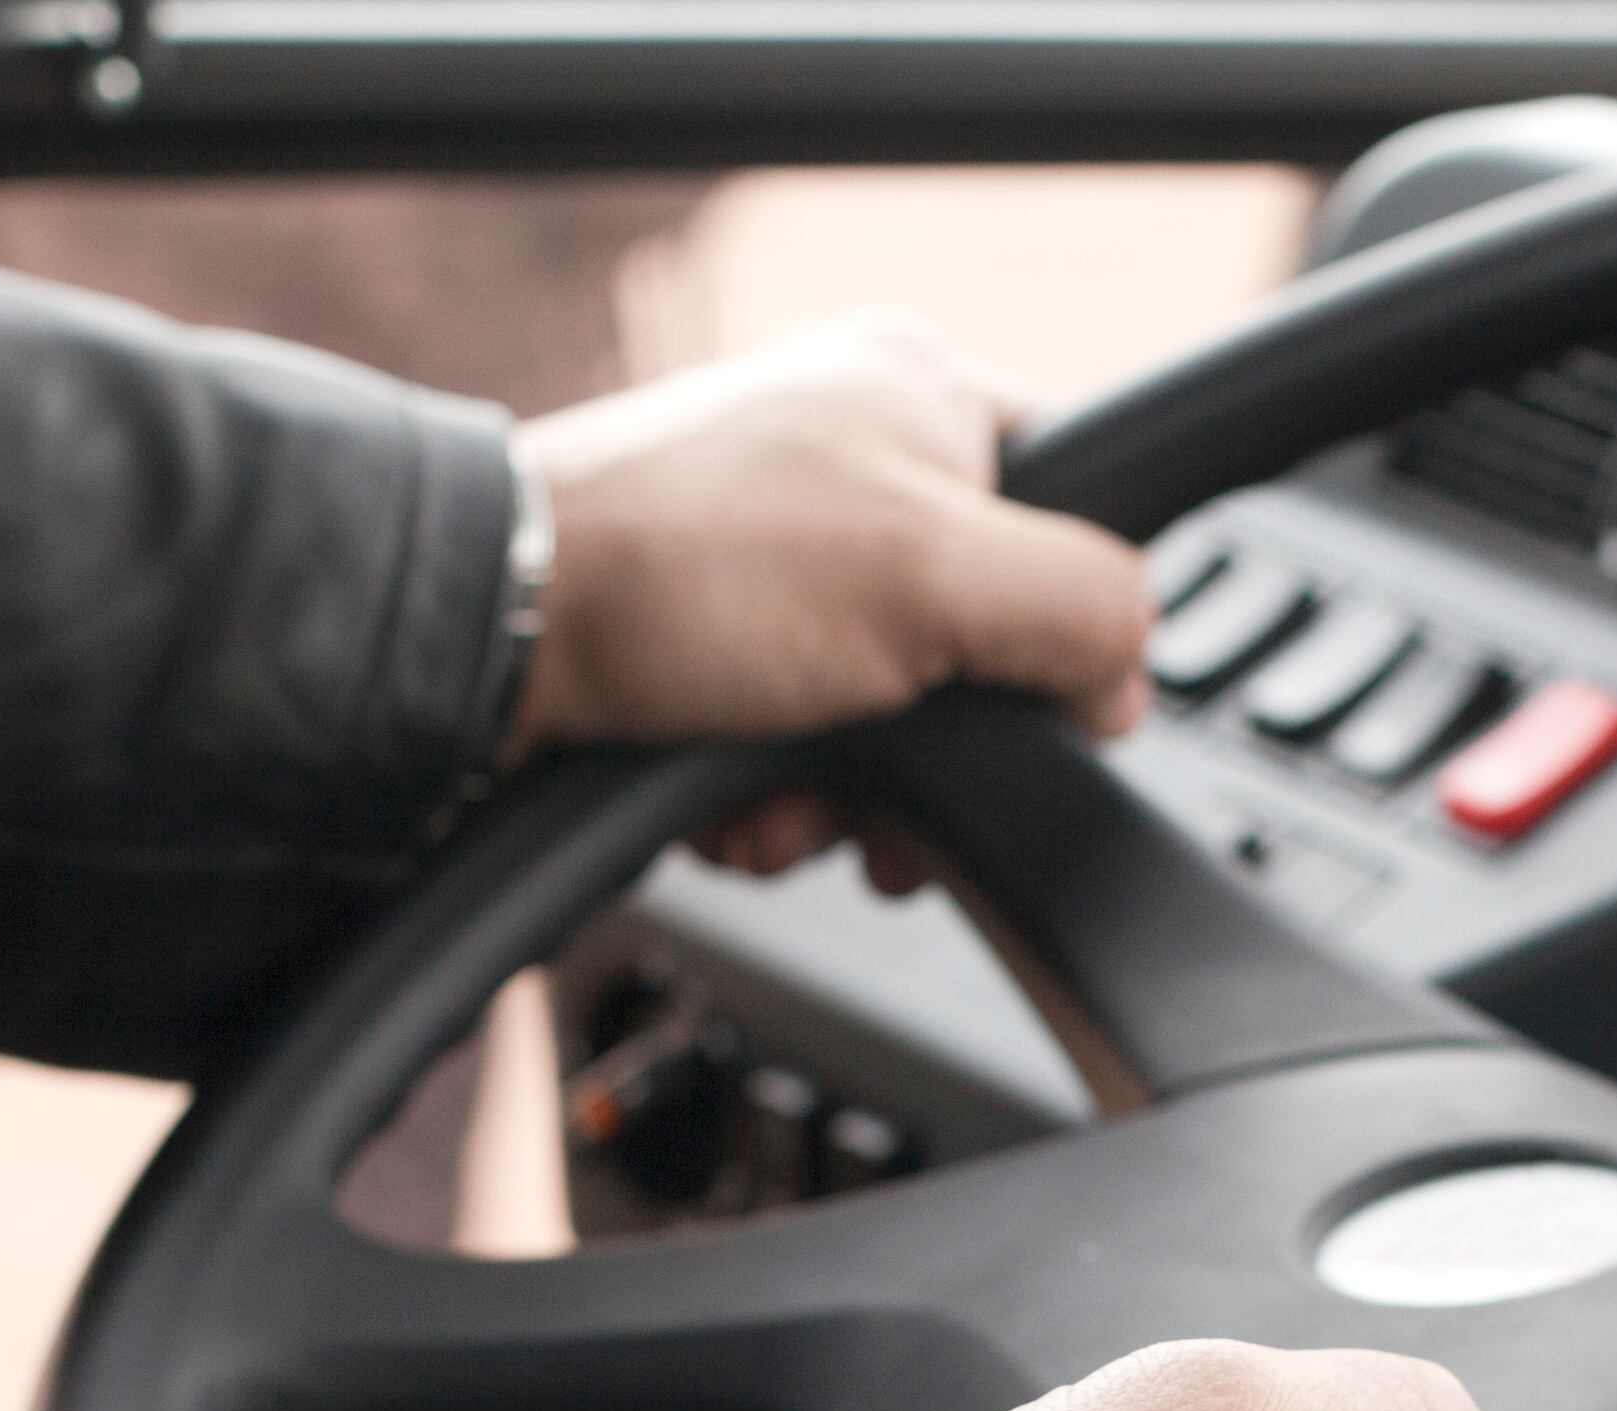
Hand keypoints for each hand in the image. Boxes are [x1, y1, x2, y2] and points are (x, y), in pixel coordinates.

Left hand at [509, 314, 1155, 887]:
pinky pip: (794, 750)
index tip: (1041, 710)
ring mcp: (775, 559)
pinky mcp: (707, 643)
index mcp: (925, 397)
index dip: (1073, 635)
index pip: (1077, 514)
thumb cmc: (683, 570)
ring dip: (843, 802)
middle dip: (933, 759)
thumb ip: (1080, 609)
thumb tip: (1129, 675)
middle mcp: (852, 466)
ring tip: (783, 806)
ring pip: (887, 722)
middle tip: (890, 799)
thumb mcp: (936, 578)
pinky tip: (730, 807)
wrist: (487, 643)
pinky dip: (769, 805)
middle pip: (980, 650)